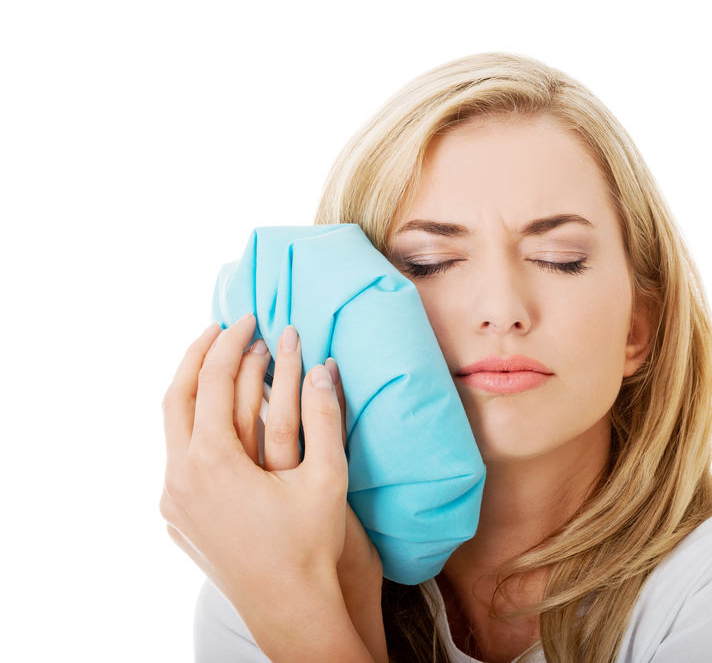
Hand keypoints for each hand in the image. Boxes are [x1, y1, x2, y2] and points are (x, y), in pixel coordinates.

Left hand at [160, 315, 384, 660]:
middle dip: (199, 354)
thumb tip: (325, 366)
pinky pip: (177, 459)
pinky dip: (193, 428)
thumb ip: (325, 415)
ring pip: (171, 428)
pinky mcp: (176, 520)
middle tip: (224, 328)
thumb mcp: (326, 475)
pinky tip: (216, 424)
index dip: (233, 343)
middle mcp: (180, 477)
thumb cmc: (311, 544)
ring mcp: (173, 501)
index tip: (251, 319)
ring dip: (193, 391)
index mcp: (212, 461)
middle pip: (176, 395)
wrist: (289, 607)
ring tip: (216, 367)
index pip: (212, 380)